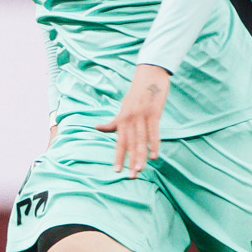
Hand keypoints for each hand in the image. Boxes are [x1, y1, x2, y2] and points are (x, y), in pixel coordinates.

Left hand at [95, 64, 168, 178]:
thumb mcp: (123, 108)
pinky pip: (154, 131)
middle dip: (130, 161)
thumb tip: (97, 128)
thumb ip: (114, 122)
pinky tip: (154, 156)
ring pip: (141, 140)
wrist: (149, 74)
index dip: (118, 156)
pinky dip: (154, 144)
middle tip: (130, 176)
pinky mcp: (154, 113)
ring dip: (141, 156)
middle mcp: (129, 119)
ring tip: (140, 170)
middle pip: (129, 144)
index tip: (116, 170)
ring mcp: (142, 116)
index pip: (119, 142)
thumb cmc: (136, 93)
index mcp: (122, 119)